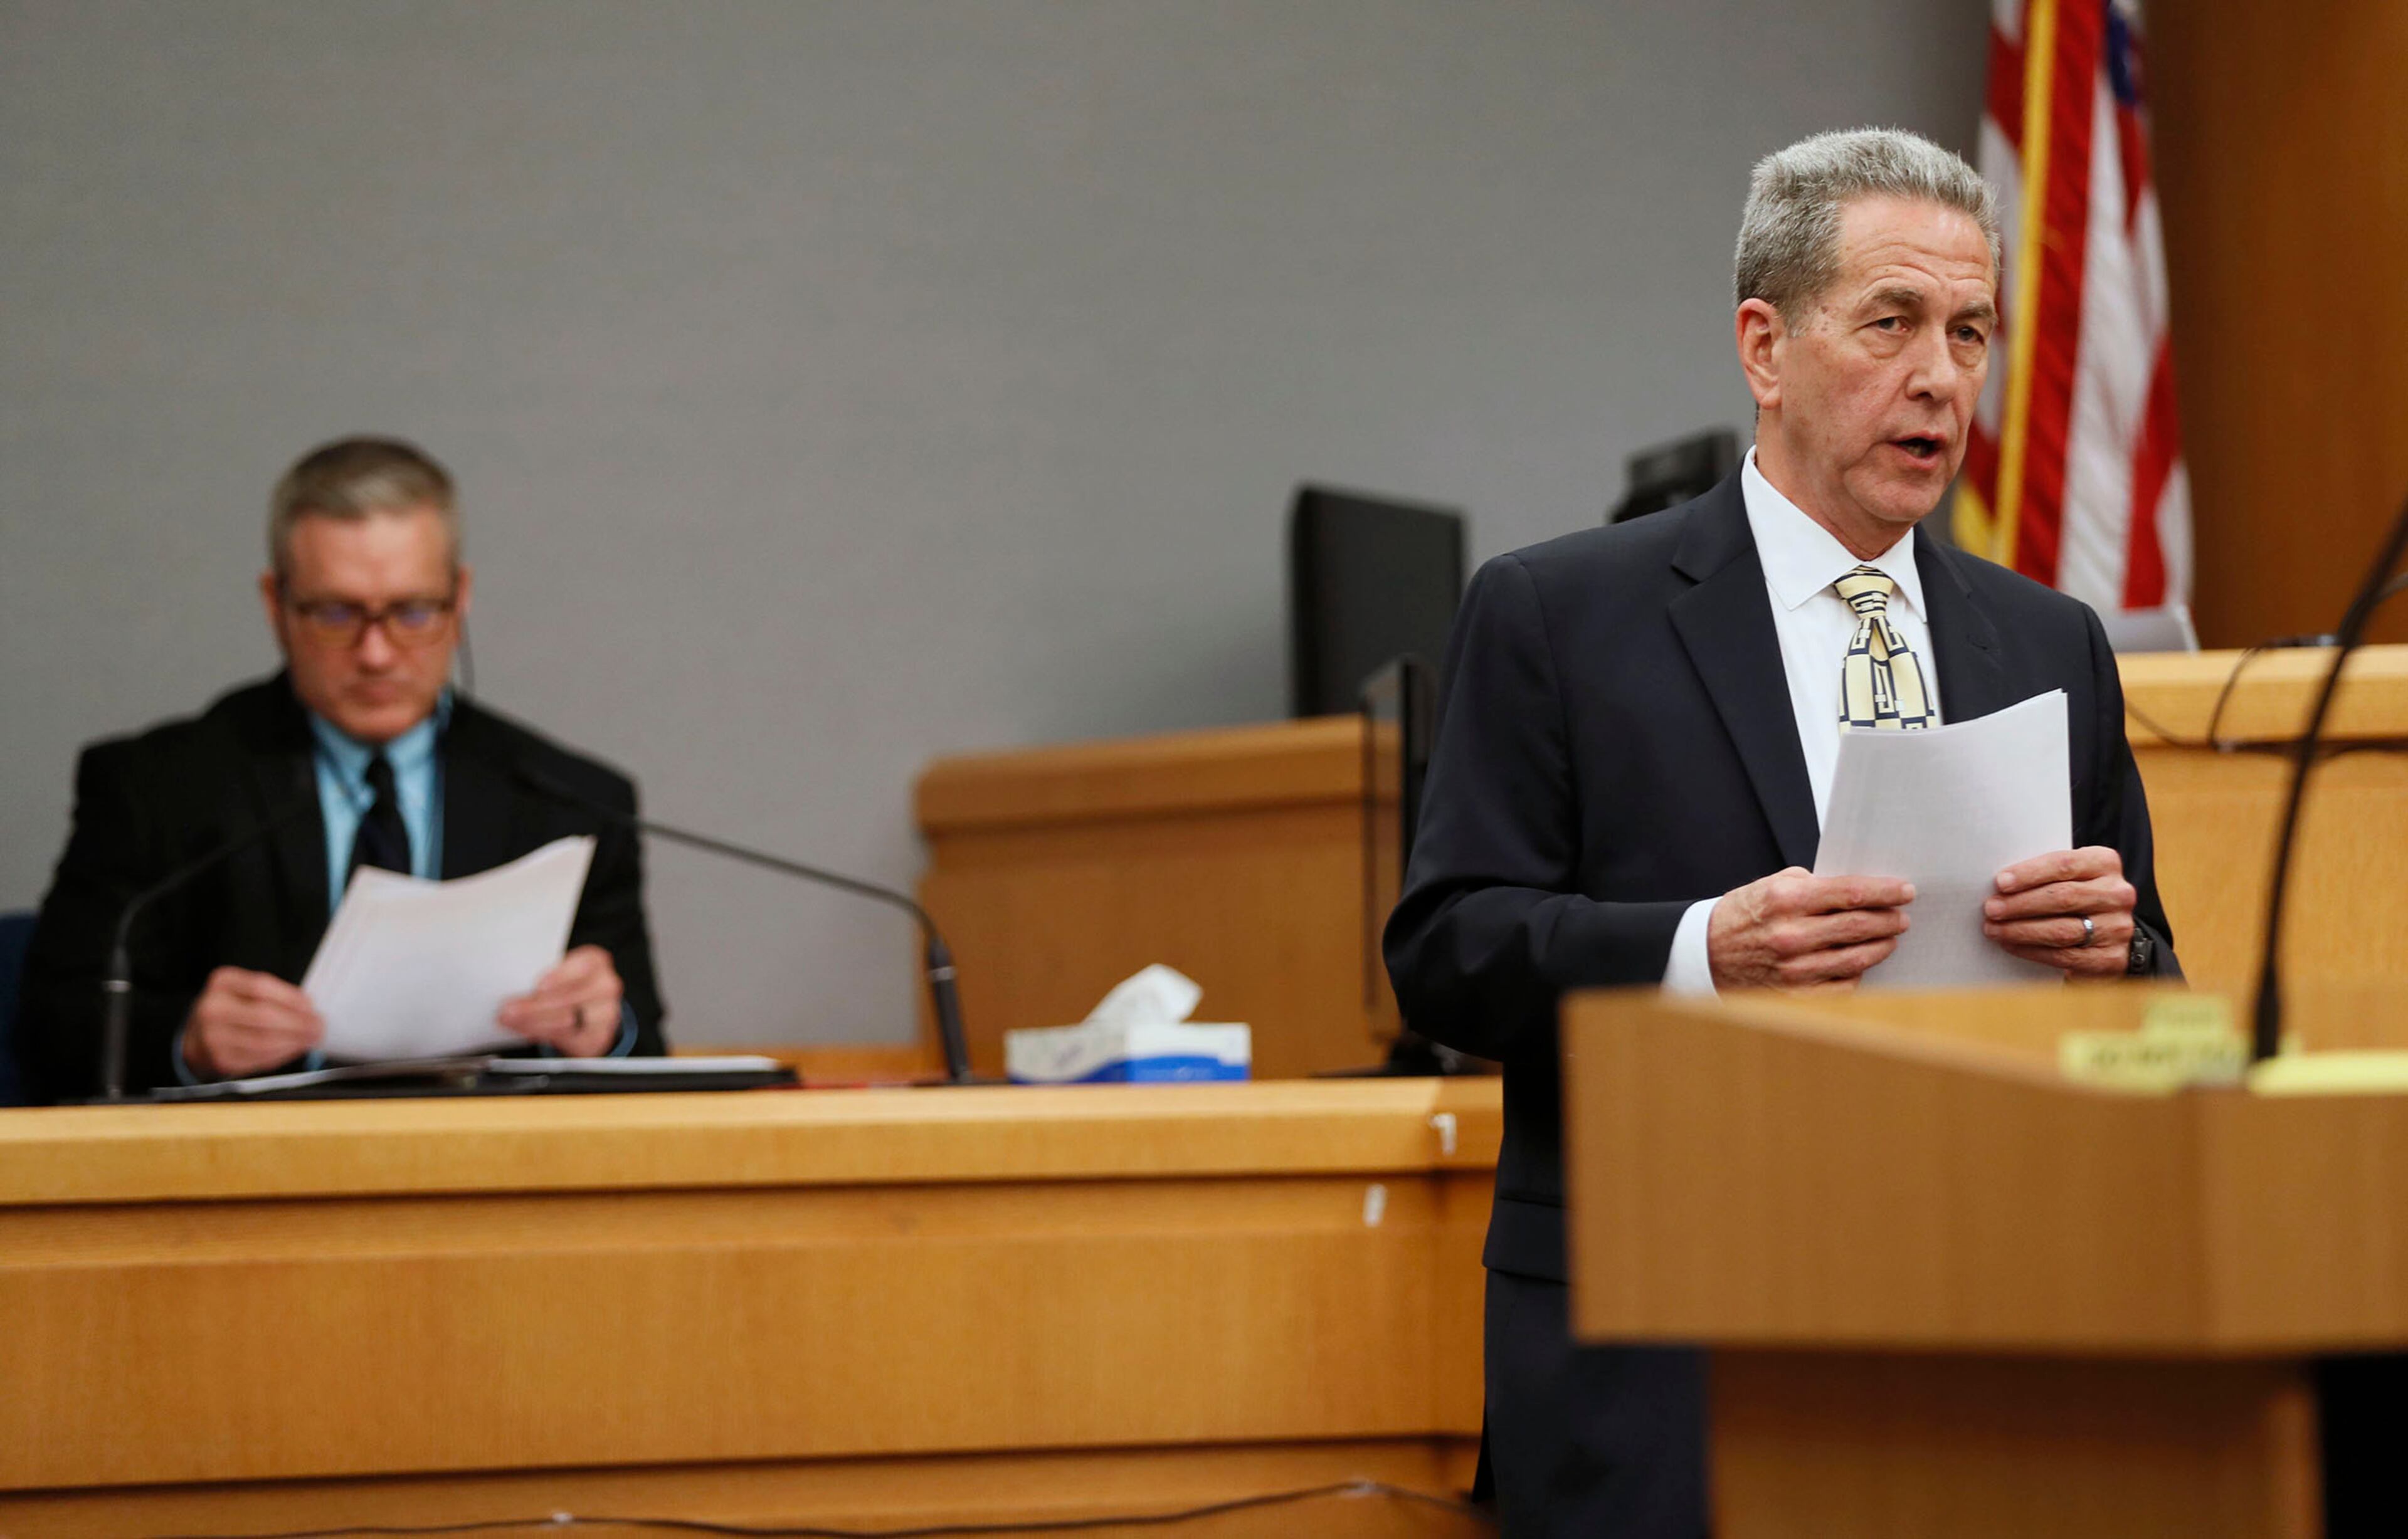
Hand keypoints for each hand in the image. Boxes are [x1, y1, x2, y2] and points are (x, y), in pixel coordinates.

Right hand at [183, 967, 324, 1079]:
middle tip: (319, 1027)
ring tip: (311, 1039)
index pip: (261, 987)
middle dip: (299, 1023)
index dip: (292, 998)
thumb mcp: (243, 990)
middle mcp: (212, 1008)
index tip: (312, 1006)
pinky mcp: (220, 1060)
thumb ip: (271, 994)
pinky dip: (282, 1054)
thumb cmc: (231, 1009)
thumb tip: (309, 1010)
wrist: (196, 1037)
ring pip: (263, 1041)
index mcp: (221, 983)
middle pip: (264, 1016)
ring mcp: (213, 1036)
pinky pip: (259, 1059)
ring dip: (294, 1041)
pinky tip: (294, 1049)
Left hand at [497, 944, 624, 1056]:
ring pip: (567, 1020)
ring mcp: (605, 1013)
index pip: (582, 967)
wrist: (589, 1006)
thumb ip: (540, 973)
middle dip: (535, 1005)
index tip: (537, 986)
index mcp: (595, 962)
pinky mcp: (598, 1037)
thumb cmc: (568, 983)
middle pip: (570, 997)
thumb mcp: (557, 970)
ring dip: (534, 1022)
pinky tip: (528, 1031)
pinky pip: (569, 1039)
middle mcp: (605, 986)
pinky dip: (544, 1035)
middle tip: (509, 1010)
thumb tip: (513, 985)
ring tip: (512, 1021)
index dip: (559, 976)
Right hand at [1708, 867, 1914, 991]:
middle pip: (1859, 926)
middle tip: (1902, 917)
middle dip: (1889, 919)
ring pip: (1857, 958)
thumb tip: (1858, 892)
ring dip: (1881, 946)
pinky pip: (1842, 986)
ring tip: (1890, 938)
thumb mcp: (1770, 886)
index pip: (1850, 893)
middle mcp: (1791, 935)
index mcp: (1785, 900)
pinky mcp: (1796, 994)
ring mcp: (1794, 969)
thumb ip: (1813, 886)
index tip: (1905, 890)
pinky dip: (1858, 973)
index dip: (1884, 891)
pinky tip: (1862, 962)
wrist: (1706, 953)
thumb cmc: (1742, 916)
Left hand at [1984, 846, 2135, 978]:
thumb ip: (2044, 874)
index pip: (2064, 864)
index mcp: (2105, 863)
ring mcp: (2117, 927)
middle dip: (2020, 904)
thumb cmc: (2078, 895)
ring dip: (2021, 930)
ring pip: (2062, 929)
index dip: (2030, 874)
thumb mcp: (2070, 875)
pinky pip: (2065, 956)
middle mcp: (2117, 894)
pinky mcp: (2110, 958)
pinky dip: (2032, 951)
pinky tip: (2011, 945)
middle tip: (1991, 909)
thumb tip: (2000, 885)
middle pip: (2062, 897)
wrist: (2111, 931)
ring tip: (1994, 929)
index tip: (2001, 882)